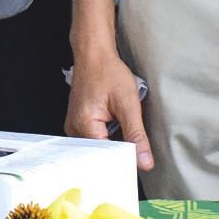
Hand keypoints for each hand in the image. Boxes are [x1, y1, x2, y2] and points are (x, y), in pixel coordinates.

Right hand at [66, 47, 153, 171]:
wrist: (93, 54)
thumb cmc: (107, 72)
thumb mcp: (128, 103)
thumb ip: (136, 135)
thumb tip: (144, 162)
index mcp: (84, 126)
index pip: (105, 158)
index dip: (123, 162)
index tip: (138, 165)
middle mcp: (74, 130)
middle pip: (100, 155)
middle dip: (118, 154)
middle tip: (133, 147)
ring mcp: (74, 127)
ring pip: (98, 149)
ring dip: (113, 145)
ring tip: (123, 132)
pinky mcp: (78, 124)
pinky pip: (94, 139)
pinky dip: (108, 138)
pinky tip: (116, 128)